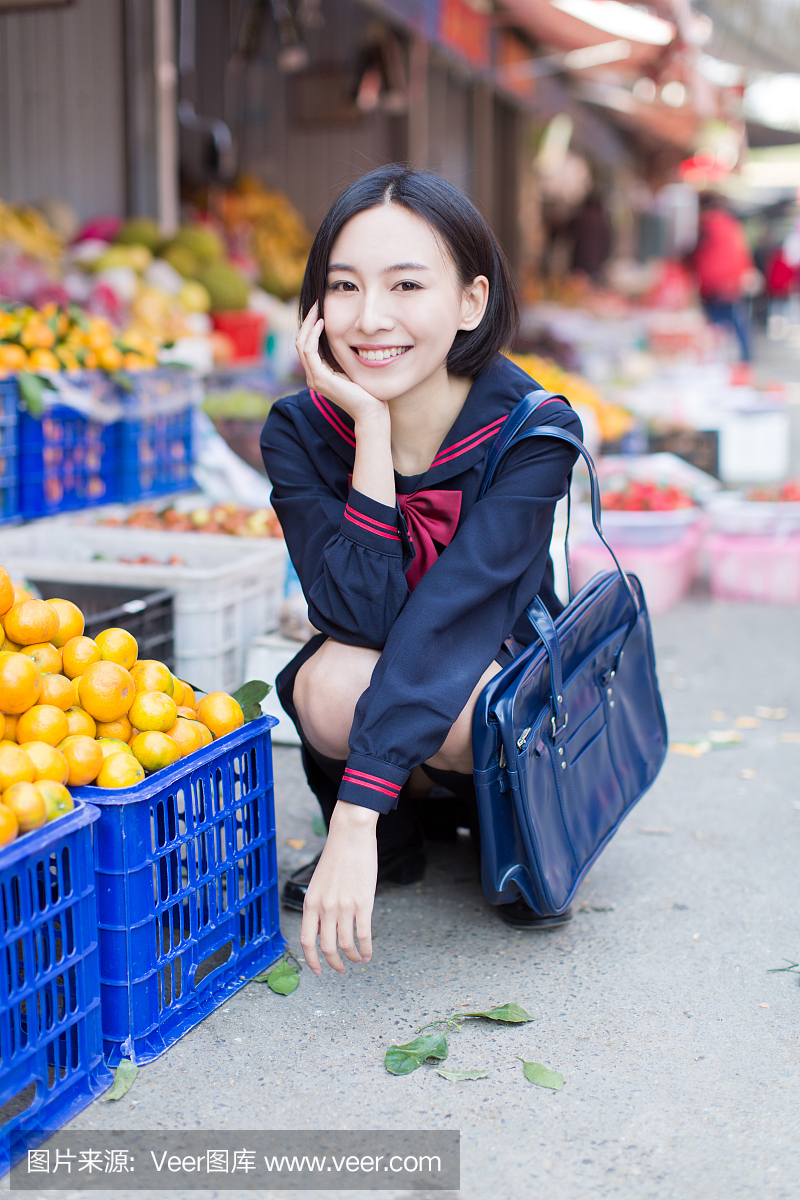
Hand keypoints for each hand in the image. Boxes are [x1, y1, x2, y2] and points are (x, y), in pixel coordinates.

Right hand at [296, 302, 386, 424]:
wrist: (371, 411)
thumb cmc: (367, 392)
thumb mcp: (351, 368)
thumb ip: (342, 357)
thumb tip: (344, 338)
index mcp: (319, 375)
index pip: (307, 346)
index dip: (311, 327)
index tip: (320, 310)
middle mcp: (313, 377)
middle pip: (301, 343)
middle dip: (307, 322)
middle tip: (316, 303)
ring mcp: (314, 379)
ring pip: (302, 345)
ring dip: (308, 325)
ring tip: (317, 309)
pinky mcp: (320, 379)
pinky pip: (309, 351)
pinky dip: (313, 335)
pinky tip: (322, 324)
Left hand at [299, 800, 378, 973]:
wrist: (350, 836)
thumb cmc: (336, 857)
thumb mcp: (318, 883)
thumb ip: (318, 906)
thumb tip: (322, 929)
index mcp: (310, 902)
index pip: (306, 940)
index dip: (311, 959)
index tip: (317, 971)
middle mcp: (324, 908)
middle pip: (326, 947)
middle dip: (334, 964)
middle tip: (340, 969)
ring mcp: (344, 906)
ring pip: (346, 945)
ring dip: (352, 958)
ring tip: (357, 960)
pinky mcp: (363, 903)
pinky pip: (364, 934)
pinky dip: (366, 948)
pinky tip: (369, 953)